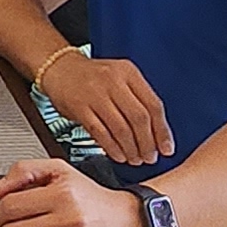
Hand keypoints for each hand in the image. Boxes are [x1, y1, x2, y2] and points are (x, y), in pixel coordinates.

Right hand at [42, 54, 173, 167]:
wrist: (59, 67)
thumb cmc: (92, 76)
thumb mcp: (119, 77)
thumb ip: (137, 98)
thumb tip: (157, 133)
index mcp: (129, 73)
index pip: (153, 105)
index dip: (162, 131)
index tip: (166, 148)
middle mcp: (113, 81)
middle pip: (139, 118)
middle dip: (148, 143)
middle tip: (150, 157)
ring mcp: (95, 94)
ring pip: (121, 128)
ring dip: (131, 149)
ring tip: (135, 159)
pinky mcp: (79, 107)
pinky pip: (100, 133)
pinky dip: (112, 148)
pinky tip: (118, 155)